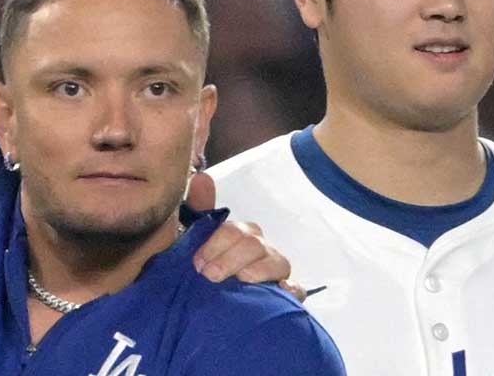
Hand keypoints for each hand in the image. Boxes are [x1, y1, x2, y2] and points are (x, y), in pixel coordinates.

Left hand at [187, 171, 305, 301]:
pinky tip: (281, 290)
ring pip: (279, 262)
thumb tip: (201, 177)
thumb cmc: (207, 271)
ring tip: (242, 280)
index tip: (197, 262)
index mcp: (241, 238)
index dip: (217, 242)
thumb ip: (200, 210)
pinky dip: (292, 289)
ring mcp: (275, 273)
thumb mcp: (197, 244)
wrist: (211, 316)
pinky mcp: (285, 296)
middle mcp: (260, 251)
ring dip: (260, 269)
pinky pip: (296, 289)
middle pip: (254, 244)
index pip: (234, 231)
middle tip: (209, 275)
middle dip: (231, 258)